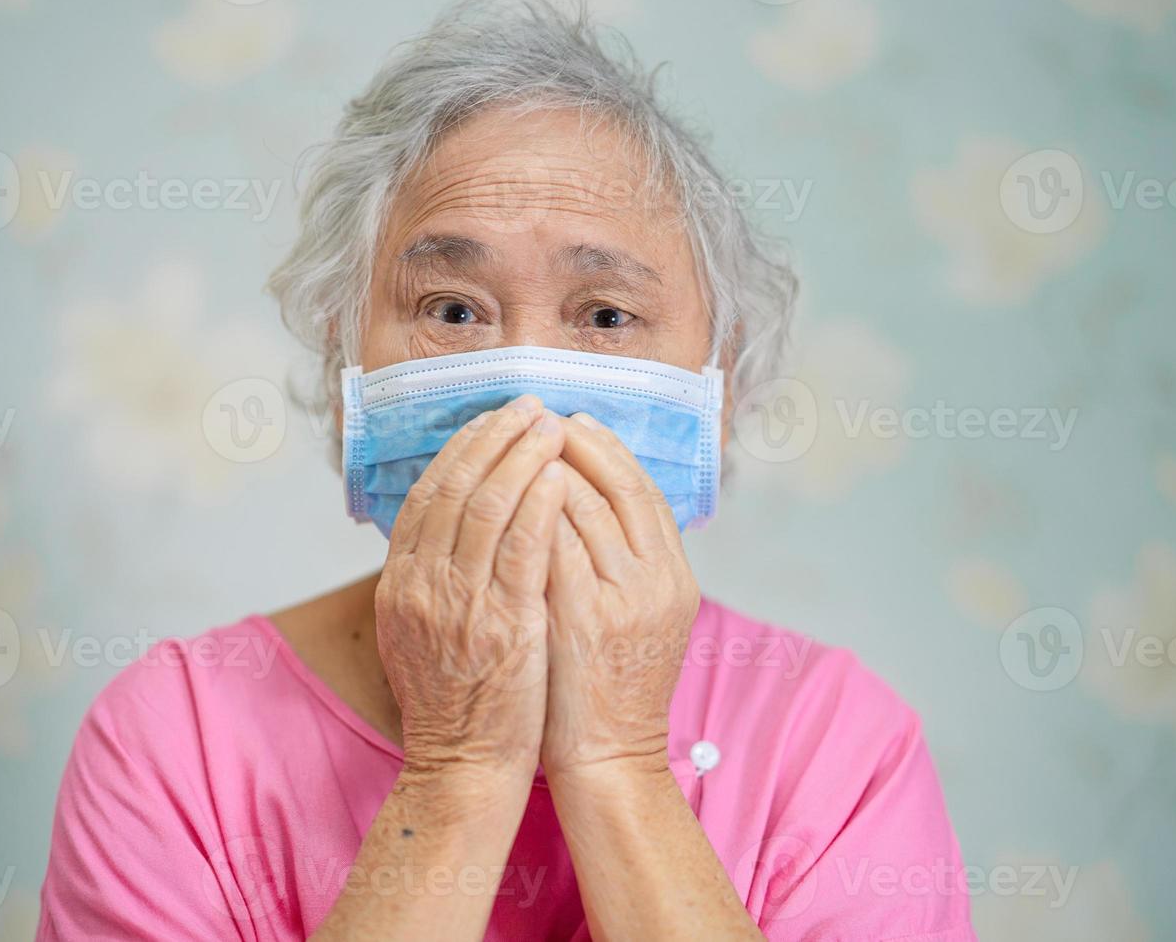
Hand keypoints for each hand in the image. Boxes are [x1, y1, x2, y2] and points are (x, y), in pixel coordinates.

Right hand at [375, 395, 566, 783]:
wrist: (462, 767)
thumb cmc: (456, 701)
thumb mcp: (421, 631)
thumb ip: (432, 577)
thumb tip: (452, 523)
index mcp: (400, 583)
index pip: (428, 495)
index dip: (462, 450)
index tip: (492, 420)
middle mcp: (421, 585)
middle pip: (455, 488)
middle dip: (494, 438)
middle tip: (527, 405)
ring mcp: (459, 604)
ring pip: (486, 507)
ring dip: (521, 456)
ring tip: (551, 424)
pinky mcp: (502, 625)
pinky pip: (520, 548)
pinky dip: (539, 504)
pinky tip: (559, 475)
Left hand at [540, 412, 700, 780]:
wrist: (609, 759)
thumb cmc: (609, 688)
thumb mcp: (636, 617)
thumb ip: (621, 562)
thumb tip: (585, 499)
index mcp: (674, 576)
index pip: (644, 489)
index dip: (608, 448)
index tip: (573, 420)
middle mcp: (657, 581)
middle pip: (621, 486)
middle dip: (578, 444)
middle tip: (539, 416)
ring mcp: (623, 601)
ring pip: (588, 508)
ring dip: (548, 467)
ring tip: (514, 441)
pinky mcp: (583, 622)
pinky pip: (555, 548)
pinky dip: (530, 514)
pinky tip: (501, 492)